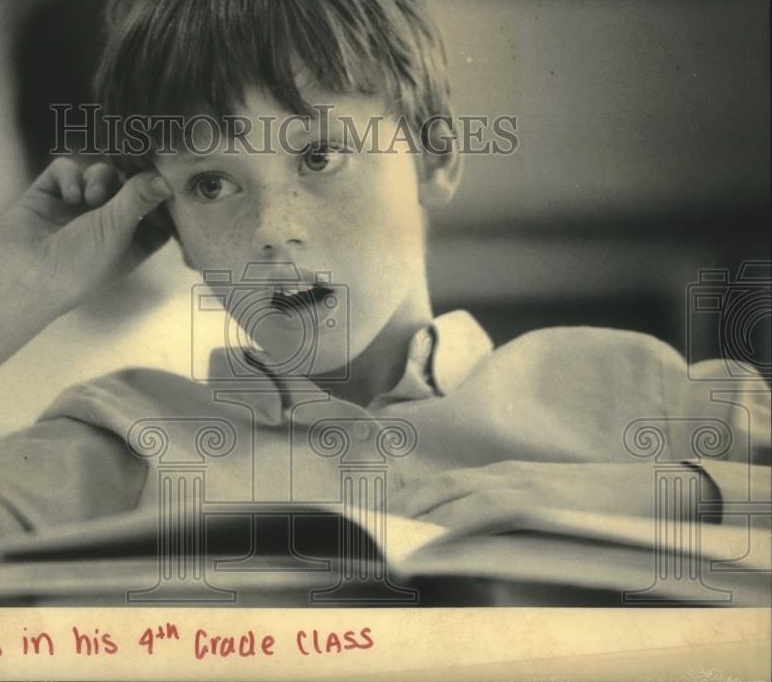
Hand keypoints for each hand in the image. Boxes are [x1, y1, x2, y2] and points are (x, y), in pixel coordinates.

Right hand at [0, 158, 172, 307]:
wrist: (22, 274)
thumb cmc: (77, 264)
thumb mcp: (117, 231)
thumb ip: (140, 198)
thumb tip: (167, 179)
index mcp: (129, 244)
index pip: (156, 215)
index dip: (161, 198)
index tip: (166, 181)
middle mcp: (105, 226)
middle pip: (129, 187)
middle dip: (129, 180)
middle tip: (128, 178)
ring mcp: (76, 209)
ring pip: (101, 174)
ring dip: (100, 179)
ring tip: (91, 198)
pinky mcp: (48, 194)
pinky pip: (66, 170)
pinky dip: (70, 177)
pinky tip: (68, 196)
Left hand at [388, 461, 664, 530]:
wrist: (654, 493)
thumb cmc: (603, 508)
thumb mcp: (549, 510)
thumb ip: (515, 521)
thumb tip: (484, 547)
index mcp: (505, 476)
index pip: (444, 483)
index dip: (409, 497)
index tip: (381, 513)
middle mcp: (503, 474)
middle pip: (437, 486)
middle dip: (400, 507)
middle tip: (367, 526)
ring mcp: (518, 484)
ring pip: (451, 495)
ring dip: (415, 514)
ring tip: (384, 534)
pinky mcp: (535, 500)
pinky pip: (483, 511)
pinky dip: (452, 522)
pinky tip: (431, 536)